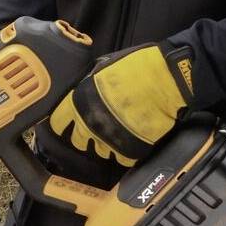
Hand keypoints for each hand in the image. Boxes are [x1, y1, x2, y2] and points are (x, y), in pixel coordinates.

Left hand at [48, 41, 195, 166]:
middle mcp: (89, 123)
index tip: (66, 124)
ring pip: (99, 151)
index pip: (58, 122)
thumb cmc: (137, 66)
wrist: (167, 79)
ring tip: (117, 133)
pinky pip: (121, 159)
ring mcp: (109, 139)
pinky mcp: (129, 150)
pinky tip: (131, 140)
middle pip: (77, 141)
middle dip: (83, 135)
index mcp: (79, 102)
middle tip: (96, 128)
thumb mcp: (103, 67)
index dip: (62, 123)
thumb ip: (89, 83)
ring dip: (105, 144)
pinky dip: (125, 152)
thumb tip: (83, 87)